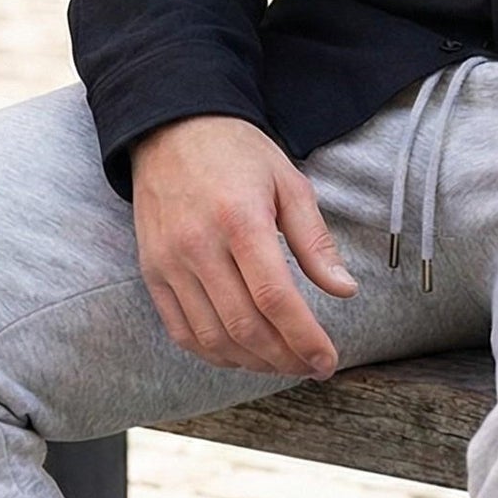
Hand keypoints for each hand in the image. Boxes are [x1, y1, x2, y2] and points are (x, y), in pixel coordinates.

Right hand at [130, 115, 357, 376]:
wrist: (170, 129)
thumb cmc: (239, 153)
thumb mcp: (290, 183)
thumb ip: (315, 241)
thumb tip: (345, 290)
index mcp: (241, 221)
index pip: (275, 299)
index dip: (304, 339)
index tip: (327, 361)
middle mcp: (199, 247)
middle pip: (244, 326)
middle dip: (284, 358)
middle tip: (312, 368)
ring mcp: (169, 263)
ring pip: (212, 337)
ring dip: (252, 362)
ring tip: (283, 364)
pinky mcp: (152, 272)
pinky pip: (181, 330)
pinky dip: (213, 353)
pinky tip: (242, 355)